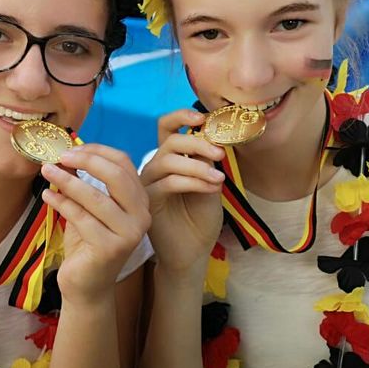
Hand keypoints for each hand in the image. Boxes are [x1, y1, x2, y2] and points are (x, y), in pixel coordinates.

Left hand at [40, 144, 149, 306]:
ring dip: (67, 180)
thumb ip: (84, 181)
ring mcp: (128, 234)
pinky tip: (47, 195)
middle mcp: (141, 216)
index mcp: (140, 200)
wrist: (87, 286)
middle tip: (59, 156)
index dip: (97, 151)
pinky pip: (81, 217)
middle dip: (86, 160)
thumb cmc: (87, 243)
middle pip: (116, 175)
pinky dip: (61, 203)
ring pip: (96, 197)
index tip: (70, 148)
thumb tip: (66, 152)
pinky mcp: (109, 248)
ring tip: (46, 171)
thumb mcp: (88, 207)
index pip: (124, 163)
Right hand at [139, 109, 225, 280]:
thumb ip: (208, 160)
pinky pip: (168, 182)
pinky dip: (193, 181)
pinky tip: (212, 189)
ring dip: (198, 165)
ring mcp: (149, 183)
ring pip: (168, 160)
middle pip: (171, 141)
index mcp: (171, 157)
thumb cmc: (201, 218)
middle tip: (220, 154)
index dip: (181, 115)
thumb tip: (213, 134)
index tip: (202, 117)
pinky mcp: (148, 201)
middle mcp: (156, 166)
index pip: (167, 126)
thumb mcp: (210, 182)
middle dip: (198, 143)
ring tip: (218, 179)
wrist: (193, 252)